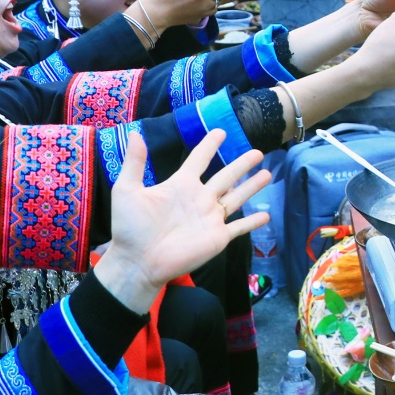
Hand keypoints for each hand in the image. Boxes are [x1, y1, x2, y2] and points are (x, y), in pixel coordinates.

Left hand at [95, 131, 269, 311]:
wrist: (137, 262)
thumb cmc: (129, 227)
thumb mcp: (127, 190)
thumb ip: (134, 163)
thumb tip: (136, 134)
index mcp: (180, 185)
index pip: (199, 160)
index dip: (209, 145)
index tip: (220, 132)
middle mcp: (199, 199)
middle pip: (226, 176)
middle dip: (241, 164)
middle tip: (257, 152)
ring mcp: (210, 218)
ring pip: (237, 198)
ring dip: (252, 186)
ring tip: (267, 174)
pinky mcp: (217, 237)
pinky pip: (239, 227)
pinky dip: (252, 222)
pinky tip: (267, 216)